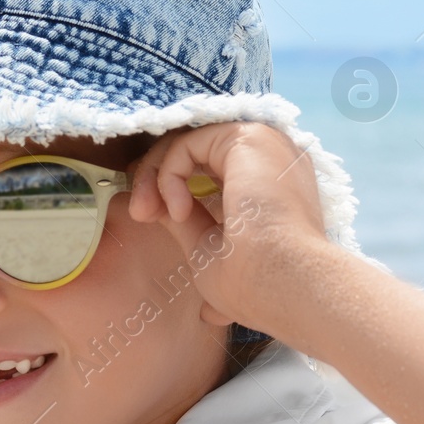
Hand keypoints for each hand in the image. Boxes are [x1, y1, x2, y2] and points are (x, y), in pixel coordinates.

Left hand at [125, 122, 332, 339]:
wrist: (284, 285)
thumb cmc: (256, 283)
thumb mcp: (208, 249)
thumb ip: (187, 221)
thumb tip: (164, 212)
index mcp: (267, 183)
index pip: (208, 168)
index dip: (170, 187)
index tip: (148, 218)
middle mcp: (269, 158)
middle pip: (195, 149)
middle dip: (155, 177)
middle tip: (139, 212)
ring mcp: (263, 144)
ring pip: (189, 141)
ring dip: (156, 173)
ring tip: (147, 211)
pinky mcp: (249, 137)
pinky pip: (190, 142)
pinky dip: (169, 172)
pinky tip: (175, 208)